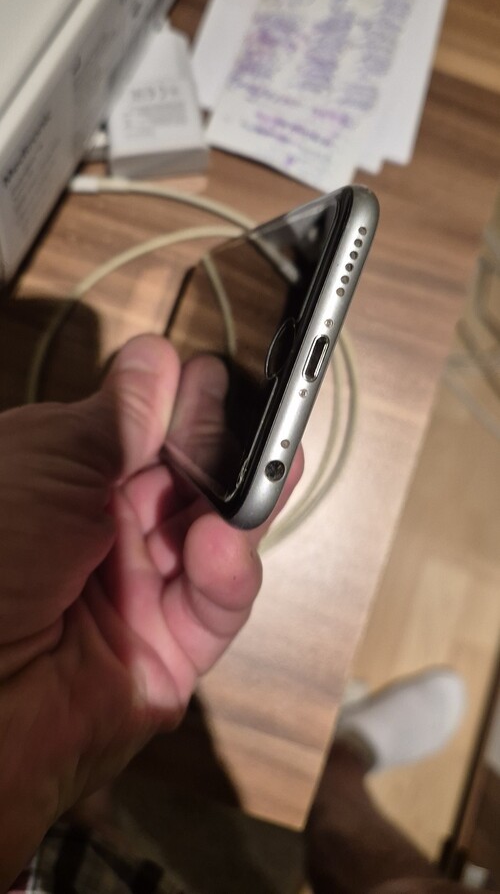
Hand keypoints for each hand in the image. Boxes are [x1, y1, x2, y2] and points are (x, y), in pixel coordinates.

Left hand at [0, 335, 301, 887]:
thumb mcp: (50, 462)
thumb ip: (119, 416)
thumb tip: (157, 359)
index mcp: (67, 477)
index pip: (144, 428)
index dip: (179, 402)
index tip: (208, 377)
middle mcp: (104, 530)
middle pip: (188, 476)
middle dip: (224, 445)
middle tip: (258, 419)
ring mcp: (140, 589)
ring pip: (216, 533)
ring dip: (242, 502)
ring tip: (270, 468)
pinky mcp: (171, 650)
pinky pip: (216, 605)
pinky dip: (229, 573)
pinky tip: (221, 546)